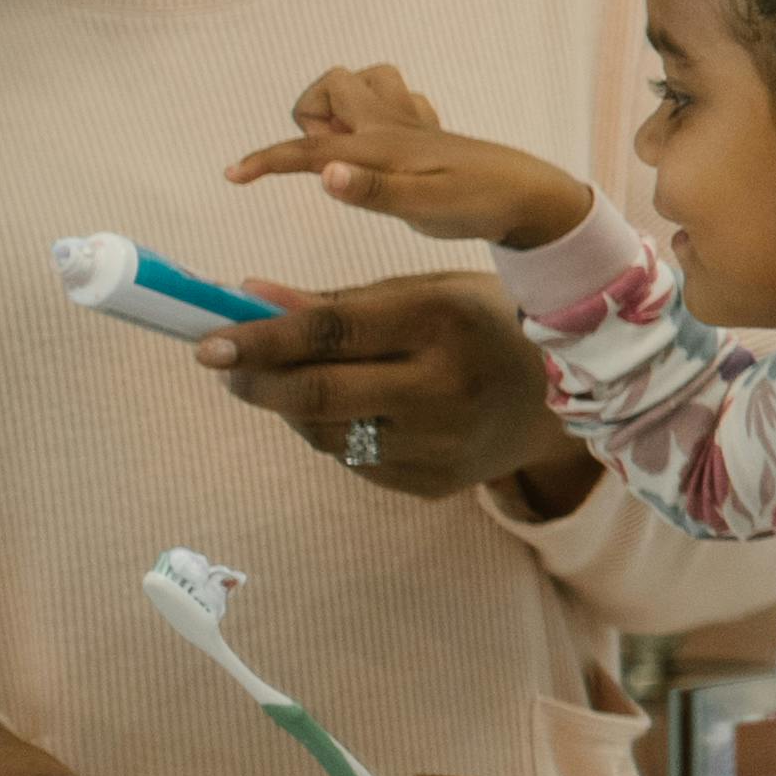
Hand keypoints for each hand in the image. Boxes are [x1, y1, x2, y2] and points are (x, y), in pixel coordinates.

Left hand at [197, 271, 590, 507]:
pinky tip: (351, 412)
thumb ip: (335, 301)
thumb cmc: (483, 325)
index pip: (329, 334)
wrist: (567, 395)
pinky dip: (335, 434)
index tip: (208, 343)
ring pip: (327, 434)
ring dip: (292, 409)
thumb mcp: (423, 293)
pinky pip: (355, 461)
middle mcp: (442, 388)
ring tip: (291, 384)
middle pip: (318, 395)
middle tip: (224, 369)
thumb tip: (246, 298)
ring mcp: (440, 444)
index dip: (261, 341)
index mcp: (440, 323)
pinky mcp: (434, 482)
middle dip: (256, 383)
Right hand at [223, 62, 596, 255]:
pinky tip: (390, 150)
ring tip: (357, 153)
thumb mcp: (425, 208)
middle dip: (313, 117)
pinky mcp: (425, 131)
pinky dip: (377, 114)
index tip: (233, 175)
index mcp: (381, 146)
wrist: (532, 196)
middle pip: (332, 84)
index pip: (309, 152)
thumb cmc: (480, 205)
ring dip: (344, 108)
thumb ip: (372, 191)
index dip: (266, 162)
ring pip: (363, 79)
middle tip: (337, 161)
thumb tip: (326, 172)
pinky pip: (391, 98)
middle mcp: (391, 125)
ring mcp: (410, 123)